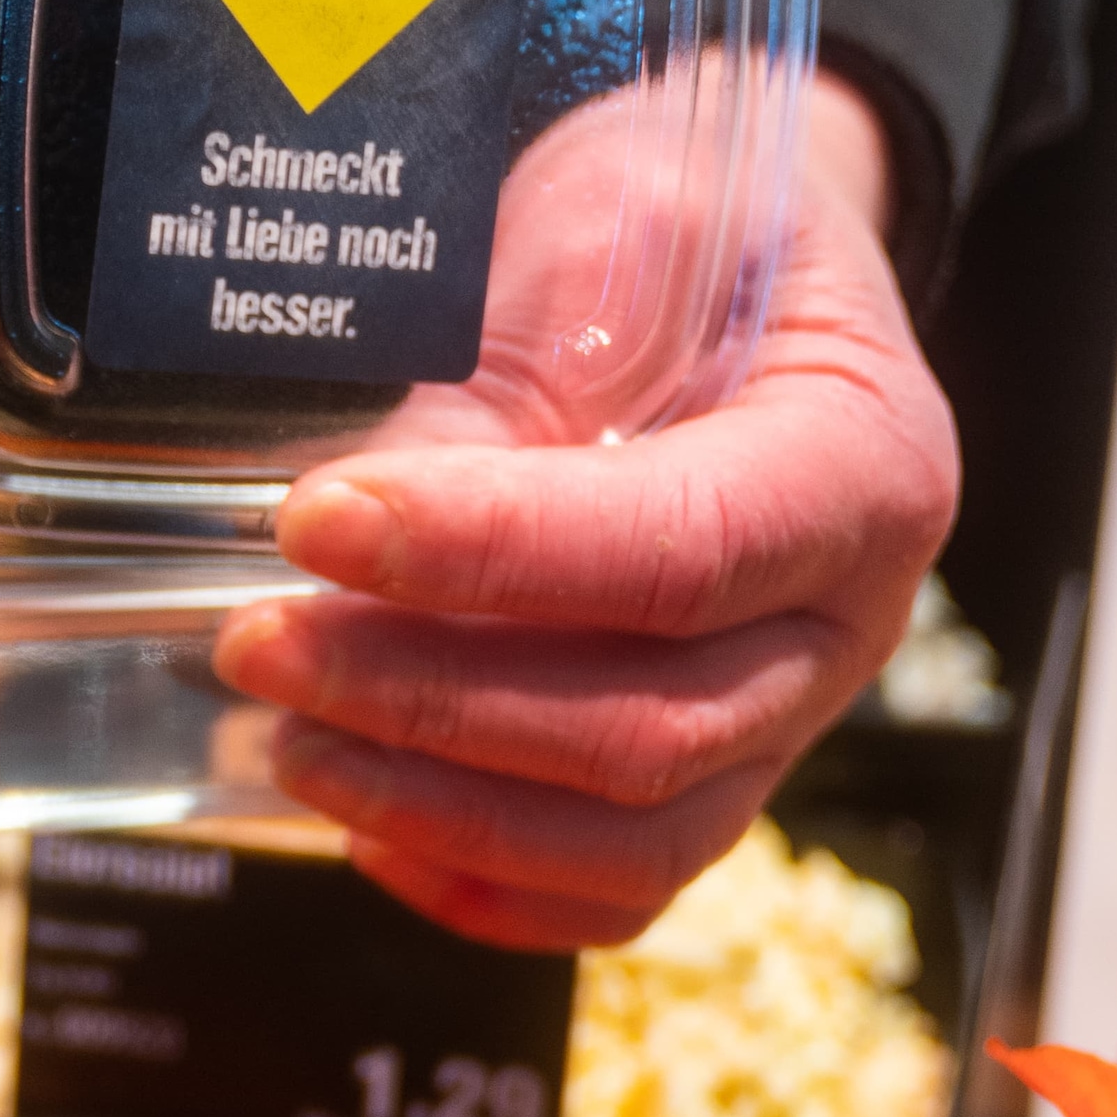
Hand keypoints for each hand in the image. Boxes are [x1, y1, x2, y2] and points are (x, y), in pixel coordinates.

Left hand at [210, 71, 959, 947]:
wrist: (734, 268)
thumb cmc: (679, 235)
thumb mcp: (606, 226)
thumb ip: (509, 365)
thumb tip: (355, 516)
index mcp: (859, 464)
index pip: (680, 552)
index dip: (489, 555)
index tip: (318, 521)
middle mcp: (846, 622)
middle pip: (647, 726)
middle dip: (428, 701)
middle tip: (257, 643)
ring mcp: (786, 719)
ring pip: (629, 838)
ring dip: (435, 806)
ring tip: (284, 731)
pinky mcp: (711, 779)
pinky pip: (614, 891)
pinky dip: (482, 885)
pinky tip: (360, 826)